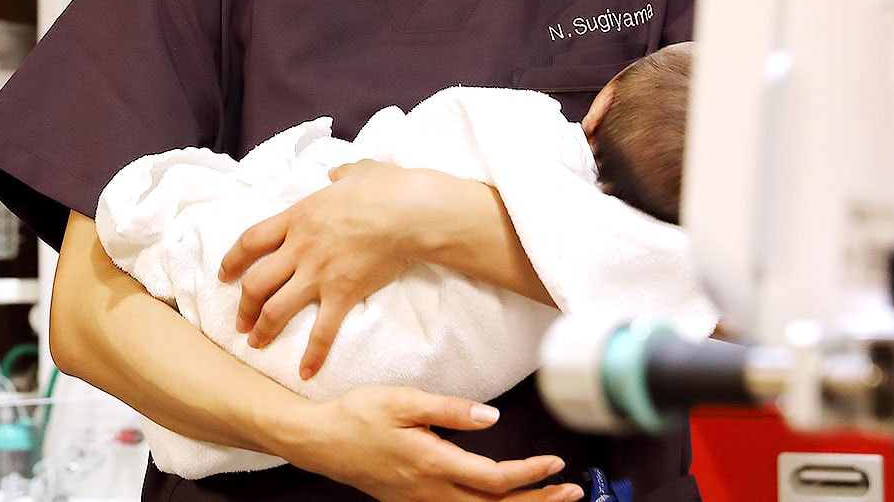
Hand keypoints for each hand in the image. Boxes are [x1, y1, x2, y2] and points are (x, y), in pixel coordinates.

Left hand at [218, 159, 436, 378]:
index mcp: (298, 218)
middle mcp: (300, 249)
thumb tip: (337, 173)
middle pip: (256, 282)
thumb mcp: (358, 171)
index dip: (233, 260)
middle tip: (240, 322)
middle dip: (244, 306)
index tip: (225, 274)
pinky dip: (312, 355)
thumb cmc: (386, 188)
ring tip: (256, 344)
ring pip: (276, 309)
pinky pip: (322, 332)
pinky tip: (305, 372)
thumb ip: (342, 175)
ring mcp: (319, 274)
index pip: (251, 241)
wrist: (410, 212)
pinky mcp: (342, 295)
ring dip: (263, 329)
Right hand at [293, 387, 583, 501]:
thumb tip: (492, 418)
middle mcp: (431, 492)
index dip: (530, 474)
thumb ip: (450, 410)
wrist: (321, 442)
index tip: (556, 463)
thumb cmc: (359, 415)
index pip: (494, 478)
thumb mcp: (404, 400)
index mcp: (432, 463)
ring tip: (551, 500)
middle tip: (572, 492)